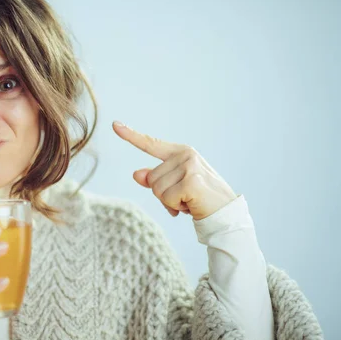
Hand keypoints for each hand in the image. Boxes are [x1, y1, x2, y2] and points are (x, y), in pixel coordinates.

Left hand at [113, 121, 237, 219]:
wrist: (225, 214)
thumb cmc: (199, 199)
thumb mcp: (174, 187)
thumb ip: (155, 179)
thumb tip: (136, 174)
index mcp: (181, 152)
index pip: (151, 144)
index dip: (131, 135)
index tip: (114, 124)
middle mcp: (185, 155)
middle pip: (151, 178)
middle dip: (164, 195)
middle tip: (184, 198)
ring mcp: (189, 166)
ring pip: (156, 190)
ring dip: (170, 203)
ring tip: (189, 201)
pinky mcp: (191, 181)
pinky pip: (167, 199)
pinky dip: (176, 208)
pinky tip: (192, 206)